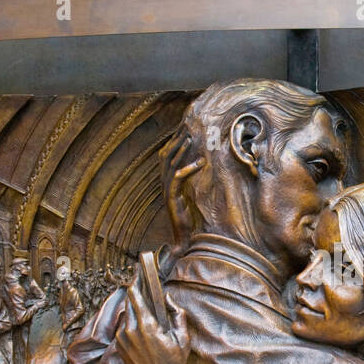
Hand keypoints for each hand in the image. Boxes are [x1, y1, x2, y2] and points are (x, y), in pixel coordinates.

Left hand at [115, 267, 195, 363]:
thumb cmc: (174, 362)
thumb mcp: (183, 337)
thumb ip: (177, 314)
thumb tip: (169, 300)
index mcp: (146, 325)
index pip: (135, 296)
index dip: (136, 282)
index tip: (138, 273)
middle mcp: (130, 331)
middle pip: (129, 303)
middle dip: (135, 294)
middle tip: (141, 285)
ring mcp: (122, 340)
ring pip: (126, 317)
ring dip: (134, 310)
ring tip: (143, 305)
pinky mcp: (119, 347)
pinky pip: (123, 329)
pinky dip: (131, 324)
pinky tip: (140, 324)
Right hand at [161, 131, 204, 248]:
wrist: (182, 236)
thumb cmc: (187, 217)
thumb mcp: (189, 194)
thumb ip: (189, 181)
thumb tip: (199, 165)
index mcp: (166, 180)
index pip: (166, 155)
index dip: (174, 141)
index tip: (184, 128)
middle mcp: (163, 182)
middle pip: (166, 155)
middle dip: (176, 140)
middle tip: (187, 127)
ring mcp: (166, 189)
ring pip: (170, 163)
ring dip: (181, 150)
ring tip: (191, 139)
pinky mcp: (172, 196)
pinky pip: (178, 178)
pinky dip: (188, 168)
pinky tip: (200, 162)